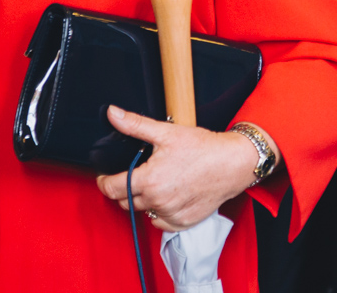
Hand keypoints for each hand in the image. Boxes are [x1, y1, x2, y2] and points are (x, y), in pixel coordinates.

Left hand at [95, 106, 267, 231]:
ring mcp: (170, 214)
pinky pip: (160, 222)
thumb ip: (135, 125)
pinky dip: (159, 212)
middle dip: (124, 189)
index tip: (105, 177)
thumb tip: (112, 113)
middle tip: (135, 175)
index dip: (104, 181)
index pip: (111, 188)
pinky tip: (168, 196)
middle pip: (125, 201)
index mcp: (149, 180)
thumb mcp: (166, 132)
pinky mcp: (183, 223)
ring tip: (155, 182)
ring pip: (143, 211)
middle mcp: (157, 201)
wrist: (232, 164)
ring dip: (142, 200)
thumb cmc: (202, 148)